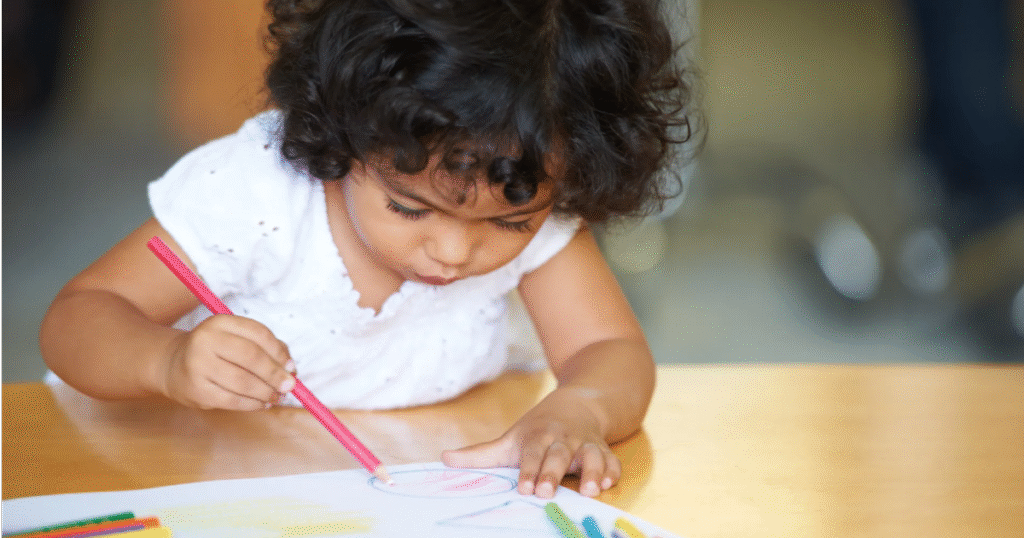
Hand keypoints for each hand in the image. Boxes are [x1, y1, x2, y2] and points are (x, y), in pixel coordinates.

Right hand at [157, 315, 295, 410]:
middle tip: (289, 386)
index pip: (258, 333)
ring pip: (243, 381)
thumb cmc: (216, 351)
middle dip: (275, 374)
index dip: (279, 352)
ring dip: (266, 392)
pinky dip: (253, 404)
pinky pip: (232, 400)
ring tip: (277, 397)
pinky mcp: (197, 390)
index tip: (292, 366)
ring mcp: (198, 365)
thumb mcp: (236, 338)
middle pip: (251, 357)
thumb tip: (291, 368)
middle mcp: (206, 340)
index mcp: (220, 322)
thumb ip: (266, 347)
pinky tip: (262, 403)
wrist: (173, 364)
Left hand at [441, 389, 619, 497]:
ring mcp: (586, 444)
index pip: (532, 454)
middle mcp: (563, 439)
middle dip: (553, 473)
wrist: (578, 404)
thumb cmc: (538, 430)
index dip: (528, 470)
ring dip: (593, 471)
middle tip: (546, 493)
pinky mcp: (604, 450)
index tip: (523, 487)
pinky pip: (612, 460)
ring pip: (592, 456)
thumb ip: (481, 454)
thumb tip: (444, 459)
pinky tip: (610, 483)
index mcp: (538, 436)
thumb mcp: (511, 439)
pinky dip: (613, 470)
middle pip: (559, 456)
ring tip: (592, 490)